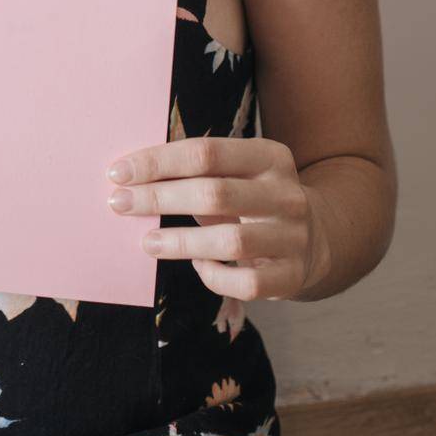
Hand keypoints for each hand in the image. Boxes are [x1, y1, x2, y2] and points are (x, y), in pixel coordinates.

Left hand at [105, 136, 326, 299]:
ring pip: (230, 241)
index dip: (158, 162)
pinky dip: (215, 276)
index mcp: (268, 156)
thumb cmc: (253, 197)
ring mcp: (293, 237)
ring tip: (147, 241)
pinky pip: (246, 283)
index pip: (206, 152)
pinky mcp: (291, 276)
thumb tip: (130, 175)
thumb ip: (196, 170)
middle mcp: (285, 194)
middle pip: (214, 193)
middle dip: (159, 198)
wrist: (317, 237)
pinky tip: (198, 265)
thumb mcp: (237, 172)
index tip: (119, 172)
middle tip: (118, 203)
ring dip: (180, 241)